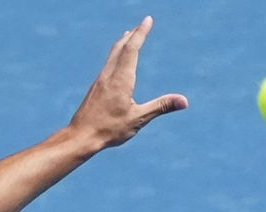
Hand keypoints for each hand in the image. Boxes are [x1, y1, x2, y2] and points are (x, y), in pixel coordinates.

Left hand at [68, 16, 187, 149]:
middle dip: (133, 34)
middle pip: (121, 47)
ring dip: (123, 43)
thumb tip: (184, 101)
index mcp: (121, 79)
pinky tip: (116, 62)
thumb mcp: (138, 118)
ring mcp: (100, 81)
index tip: (147, 20)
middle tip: (142, 24)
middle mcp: (109, 75)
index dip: (141, 33)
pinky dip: (115, 55)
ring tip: (128, 36)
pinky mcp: (95, 88)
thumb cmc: (109, 129)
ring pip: (112, 55)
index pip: (132, 49)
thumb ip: (161, 106)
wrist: (80, 137)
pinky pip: (107, 64)